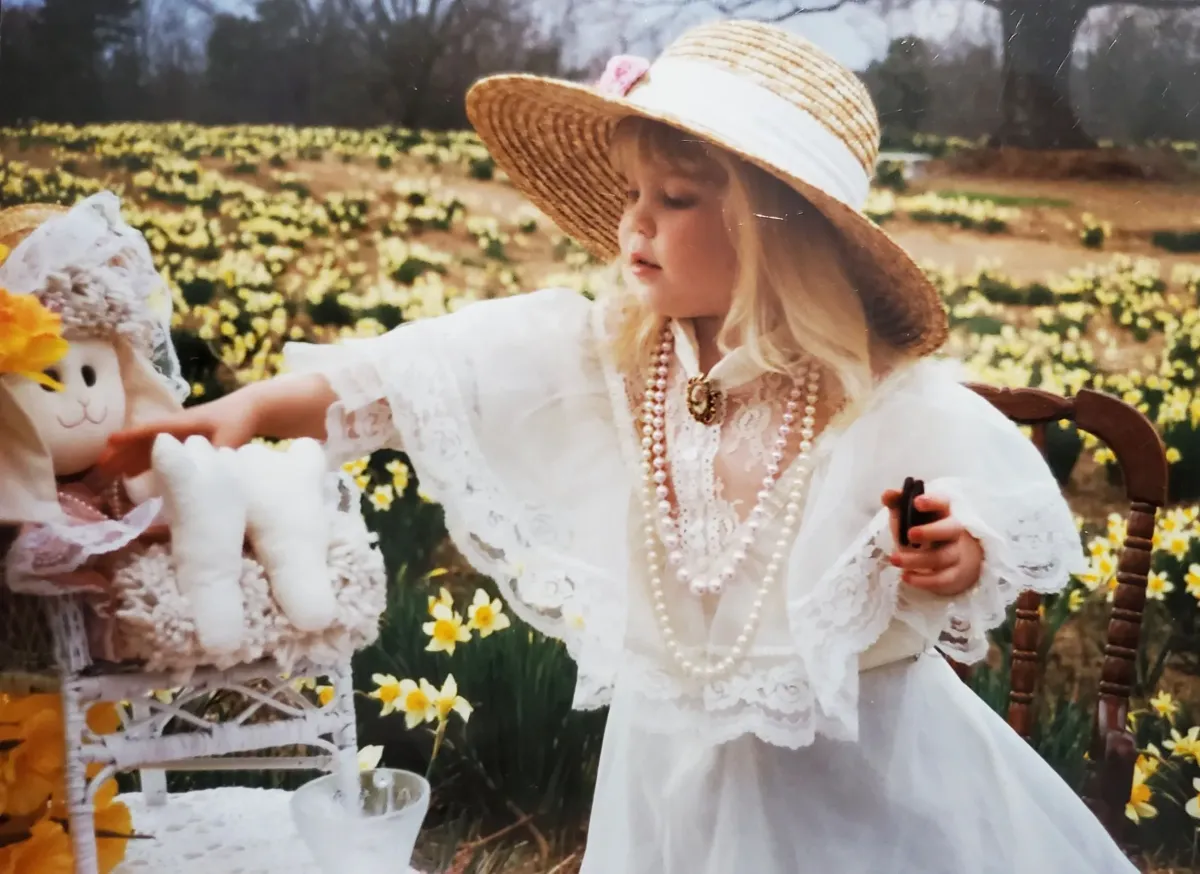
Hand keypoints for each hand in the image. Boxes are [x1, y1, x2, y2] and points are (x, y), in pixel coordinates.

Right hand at [98, 391, 259, 477]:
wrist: (251, 409)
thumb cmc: (239, 419)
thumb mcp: (230, 437)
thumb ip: (218, 451)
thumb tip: (204, 468)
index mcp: (182, 423)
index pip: (150, 430)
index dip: (130, 437)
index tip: (108, 444)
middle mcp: (175, 428)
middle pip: (142, 441)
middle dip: (121, 453)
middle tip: (99, 469)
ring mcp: (178, 436)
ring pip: (147, 448)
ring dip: (128, 460)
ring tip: (109, 475)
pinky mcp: (184, 443)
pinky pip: (159, 454)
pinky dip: (144, 464)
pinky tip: (134, 477)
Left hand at [880, 489, 982, 597]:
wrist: (941, 558)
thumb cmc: (922, 530)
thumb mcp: (907, 516)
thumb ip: (897, 504)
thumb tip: (887, 494)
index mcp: (942, 512)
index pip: (943, 502)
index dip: (932, 501)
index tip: (916, 502)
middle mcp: (953, 531)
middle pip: (951, 529)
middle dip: (931, 531)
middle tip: (910, 534)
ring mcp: (955, 553)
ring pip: (941, 557)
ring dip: (916, 559)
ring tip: (894, 559)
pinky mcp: (954, 574)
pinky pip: (943, 579)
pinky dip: (924, 580)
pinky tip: (906, 576)